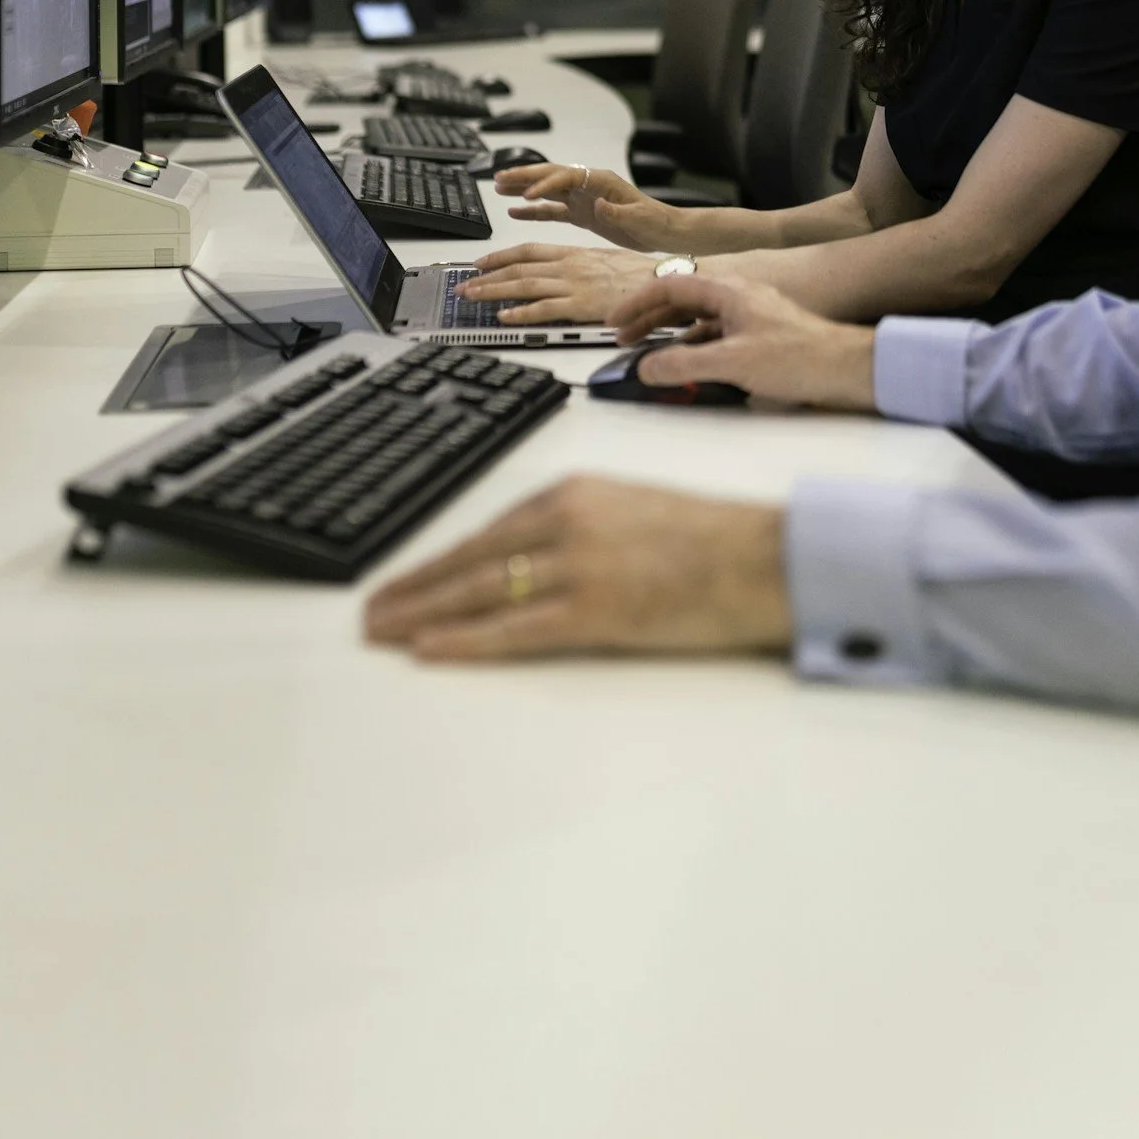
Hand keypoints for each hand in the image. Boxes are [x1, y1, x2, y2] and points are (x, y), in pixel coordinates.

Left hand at [363, 475, 790, 660]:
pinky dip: (465, 638)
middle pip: (471, 557)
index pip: (490, 528)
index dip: (441, 558)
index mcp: (576, 491)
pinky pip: (514, 627)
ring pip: (481, 588)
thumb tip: (534, 561)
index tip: (406, 577)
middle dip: (415, 584)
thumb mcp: (633, 510)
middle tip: (371, 608)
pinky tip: (429, 648)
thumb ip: (582, 527)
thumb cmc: (713, 539)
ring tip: (382, 631)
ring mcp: (579, 563)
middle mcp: (568, 518)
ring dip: (422, 610)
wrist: (767, 556)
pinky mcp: (596, 609)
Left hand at [457, 241, 661, 324]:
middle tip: (464, 285)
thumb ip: (581, 266)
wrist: (664, 280)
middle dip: (487, 276)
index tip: (481, 263)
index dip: (500, 256)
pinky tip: (505, 318)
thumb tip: (562, 274)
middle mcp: (569, 266)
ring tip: (472, 298)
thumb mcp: (605, 261)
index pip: (528, 251)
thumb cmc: (642, 274)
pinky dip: (521, 313)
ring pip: (524, 285)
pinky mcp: (582, 305)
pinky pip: (544, 309)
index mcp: (574, 253)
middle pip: (518, 268)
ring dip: (493, 292)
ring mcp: (574, 284)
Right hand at [493, 160, 680, 251]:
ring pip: (546, 190)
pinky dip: (533, 211)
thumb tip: (599, 203)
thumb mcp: (639, 217)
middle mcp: (588, 185)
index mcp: (601, 181)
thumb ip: (618, 211)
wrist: (664, 231)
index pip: (567, 176)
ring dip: (522, 188)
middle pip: (550, 175)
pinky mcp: (581, 214)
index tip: (528, 194)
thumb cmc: (656, 221)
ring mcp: (582, 199)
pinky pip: (552, 210)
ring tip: (497, 187)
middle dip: (524, 176)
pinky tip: (515, 211)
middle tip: (498, 177)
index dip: (546, 184)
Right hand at [611, 273, 877, 411]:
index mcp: (728, 291)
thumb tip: (648, 367)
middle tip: (624, 339)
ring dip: (671, 335)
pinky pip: (716, 336)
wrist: (847, 367)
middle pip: (681, 301)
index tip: (615, 321)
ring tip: (650, 354)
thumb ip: (685, 364)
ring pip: (698, 320)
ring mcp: (750, 316)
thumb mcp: (733, 362)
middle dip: (649, 319)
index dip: (637, 303)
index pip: (669, 286)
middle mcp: (737, 297)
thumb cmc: (801, 355)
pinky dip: (694, 347)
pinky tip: (689, 366)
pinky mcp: (760, 336)